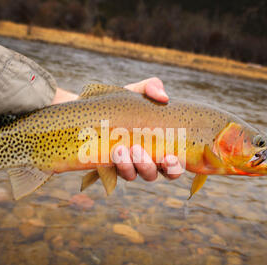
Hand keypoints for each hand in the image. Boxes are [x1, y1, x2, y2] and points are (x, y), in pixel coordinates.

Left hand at [51, 78, 182, 181]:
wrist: (91, 108)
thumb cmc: (122, 103)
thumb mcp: (137, 92)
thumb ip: (152, 88)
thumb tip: (163, 96)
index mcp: (159, 147)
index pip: (174, 165)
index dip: (175, 166)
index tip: (170, 156)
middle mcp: (145, 161)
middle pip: (153, 174)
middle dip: (148, 166)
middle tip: (138, 149)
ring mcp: (126, 166)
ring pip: (132, 175)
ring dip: (128, 165)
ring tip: (120, 148)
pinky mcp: (107, 167)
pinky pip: (113, 173)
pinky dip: (114, 164)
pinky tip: (111, 150)